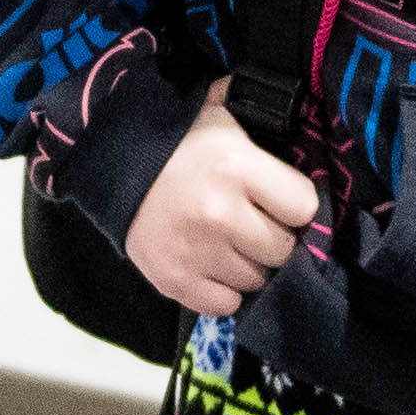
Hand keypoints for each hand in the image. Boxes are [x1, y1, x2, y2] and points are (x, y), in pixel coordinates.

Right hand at [126, 81, 322, 318]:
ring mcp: (196, 253)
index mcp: (237, 167)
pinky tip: (212, 263)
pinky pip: (225, 304)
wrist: (111, 164)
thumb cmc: (178, 139)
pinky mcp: (173, 281)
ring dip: (249, 263)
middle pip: (283, 249)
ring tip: (229, 239)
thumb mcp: (222, 114)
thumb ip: (264, 120)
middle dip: (274, 235)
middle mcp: (220, 214)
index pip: (304, 208)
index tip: (280, 199)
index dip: (295, 204)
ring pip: (256, 279)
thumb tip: (301, 111)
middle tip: (253, 220)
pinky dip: (224, 289)